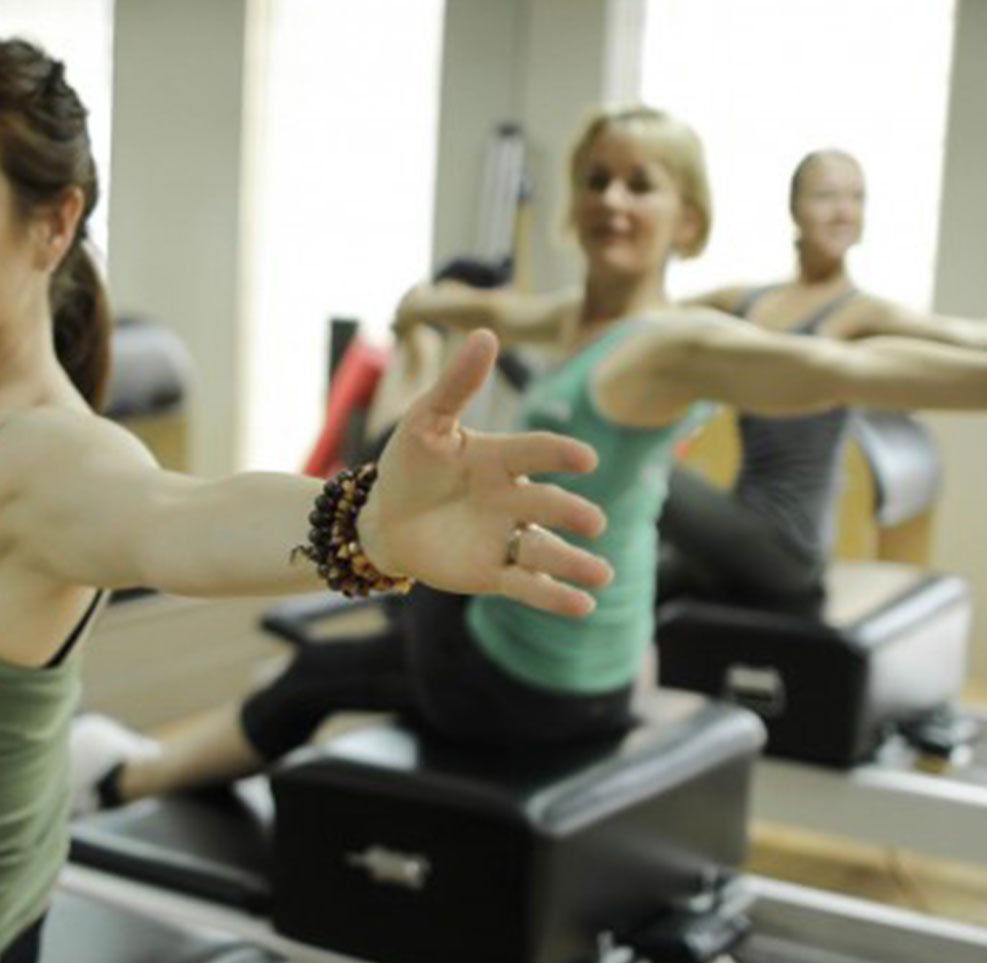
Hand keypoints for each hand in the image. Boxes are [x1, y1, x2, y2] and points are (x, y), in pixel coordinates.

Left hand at [361, 329, 613, 617]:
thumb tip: (486, 332)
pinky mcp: (494, 573)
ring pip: (547, 551)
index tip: (585, 461)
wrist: (384, 520)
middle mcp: (513, 498)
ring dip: (576, 563)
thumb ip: (457, 384)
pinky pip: (528, 586)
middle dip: (571, 514)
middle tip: (593, 522)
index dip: (559, 455)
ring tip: (602, 575)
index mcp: (500, 458)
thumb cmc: (410, 465)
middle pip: (547, 505)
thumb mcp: (426, 422)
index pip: (535, 452)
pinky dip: (555, 598)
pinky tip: (583, 606)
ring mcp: (507, 537)